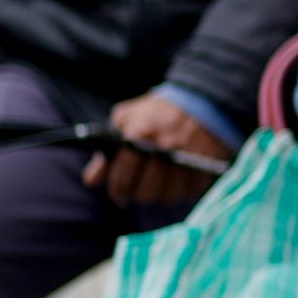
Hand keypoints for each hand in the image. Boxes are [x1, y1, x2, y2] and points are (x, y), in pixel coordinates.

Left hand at [86, 92, 232, 209]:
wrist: (203, 100)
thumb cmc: (158, 112)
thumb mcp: (128, 120)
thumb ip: (107, 150)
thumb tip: (91, 180)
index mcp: (140, 133)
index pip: (123, 174)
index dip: (117, 188)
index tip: (118, 194)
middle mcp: (164, 147)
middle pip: (145, 192)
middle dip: (138, 193)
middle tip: (138, 187)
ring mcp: (188, 159)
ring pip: (167, 197)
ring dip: (160, 194)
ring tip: (157, 183)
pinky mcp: (206, 168)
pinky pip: (188, 194)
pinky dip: (181, 190)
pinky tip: (176, 180)